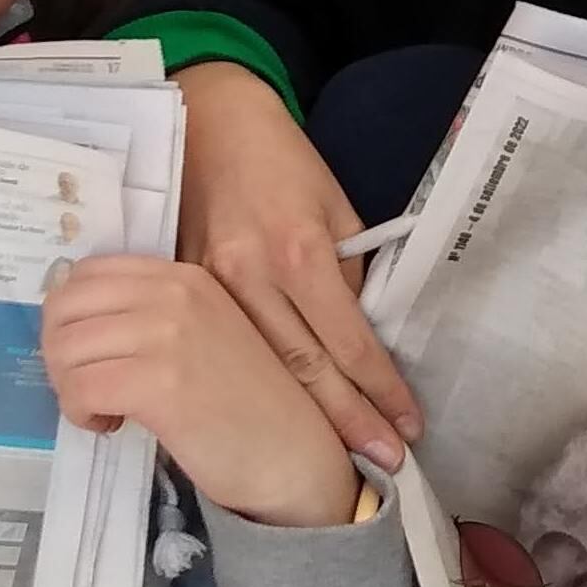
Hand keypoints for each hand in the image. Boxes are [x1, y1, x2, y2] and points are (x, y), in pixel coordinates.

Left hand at [45, 253, 357, 528]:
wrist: (295, 455)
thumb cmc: (249, 403)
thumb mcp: (204, 335)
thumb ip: (154, 315)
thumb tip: (76, 323)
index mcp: (185, 276)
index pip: (89, 272)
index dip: (71, 317)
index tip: (91, 354)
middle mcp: (176, 293)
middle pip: (65, 307)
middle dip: (60, 352)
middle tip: (87, 387)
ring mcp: (169, 334)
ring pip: (66, 348)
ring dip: (70, 387)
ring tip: (105, 410)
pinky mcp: (161, 383)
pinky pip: (80, 387)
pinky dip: (82, 412)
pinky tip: (111, 425)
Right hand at [174, 63, 422, 469]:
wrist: (208, 118)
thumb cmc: (281, 160)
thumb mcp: (333, 205)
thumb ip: (344, 272)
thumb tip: (356, 334)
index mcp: (300, 250)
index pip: (347, 341)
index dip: (379, 390)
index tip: (408, 428)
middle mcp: (252, 275)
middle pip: (304, 369)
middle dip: (348, 422)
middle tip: (384, 467)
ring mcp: (208, 286)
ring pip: (259, 369)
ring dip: (302, 419)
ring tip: (338, 463)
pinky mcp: (179, 288)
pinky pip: (217, 349)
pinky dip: (244, 388)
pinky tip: (265, 422)